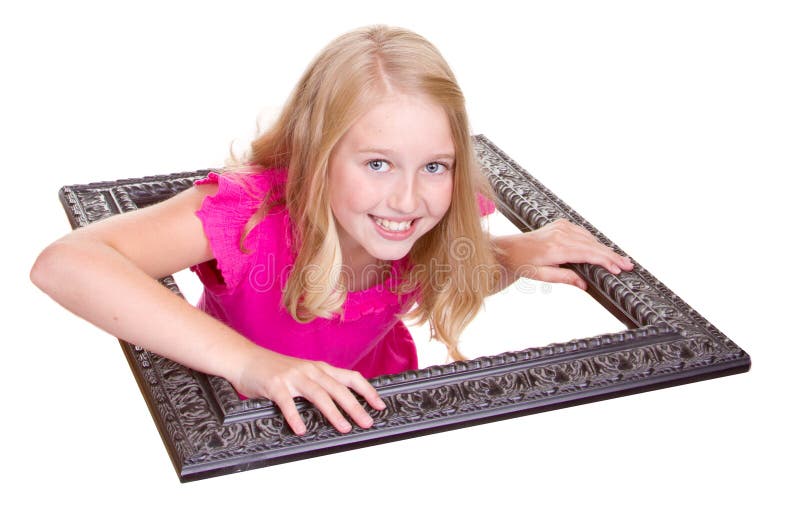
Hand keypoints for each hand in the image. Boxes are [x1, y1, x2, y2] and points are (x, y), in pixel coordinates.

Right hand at [233, 349, 386, 435]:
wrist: (246, 359)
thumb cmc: (275, 370)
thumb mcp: (303, 374)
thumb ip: (320, 385)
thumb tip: (342, 405)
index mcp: (320, 368)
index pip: (351, 378)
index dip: (368, 391)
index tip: (380, 405)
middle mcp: (310, 370)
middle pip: (339, 388)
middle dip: (355, 406)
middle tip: (367, 421)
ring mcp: (293, 377)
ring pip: (319, 394)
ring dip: (333, 412)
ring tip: (344, 427)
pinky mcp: (275, 385)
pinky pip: (288, 403)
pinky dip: (295, 417)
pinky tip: (301, 430)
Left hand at [496, 218, 633, 289]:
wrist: (510, 249)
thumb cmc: (523, 263)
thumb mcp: (541, 276)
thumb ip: (564, 278)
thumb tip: (584, 285)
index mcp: (556, 248)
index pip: (588, 254)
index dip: (606, 261)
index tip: (619, 268)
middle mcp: (560, 234)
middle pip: (593, 245)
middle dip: (612, 256)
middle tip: (628, 265)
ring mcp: (561, 227)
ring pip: (590, 238)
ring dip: (604, 249)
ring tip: (619, 260)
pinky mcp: (561, 224)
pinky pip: (583, 233)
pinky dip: (593, 242)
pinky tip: (601, 250)